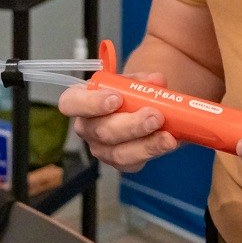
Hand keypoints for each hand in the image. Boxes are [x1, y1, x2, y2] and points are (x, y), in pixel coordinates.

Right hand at [60, 80, 175, 173]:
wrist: (143, 107)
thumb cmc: (129, 91)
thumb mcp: (134, 80)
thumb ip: (143, 79)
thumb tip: (156, 81)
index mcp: (80, 101)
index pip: (71, 103)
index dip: (91, 103)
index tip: (116, 98)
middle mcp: (86, 127)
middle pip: (100, 131)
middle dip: (131, 125)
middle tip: (155, 116)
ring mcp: (101, 148)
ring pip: (118, 153)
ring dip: (146, 144)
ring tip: (168, 136)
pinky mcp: (119, 162)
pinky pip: (134, 162)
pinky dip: (154, 151)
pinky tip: (170, 142)